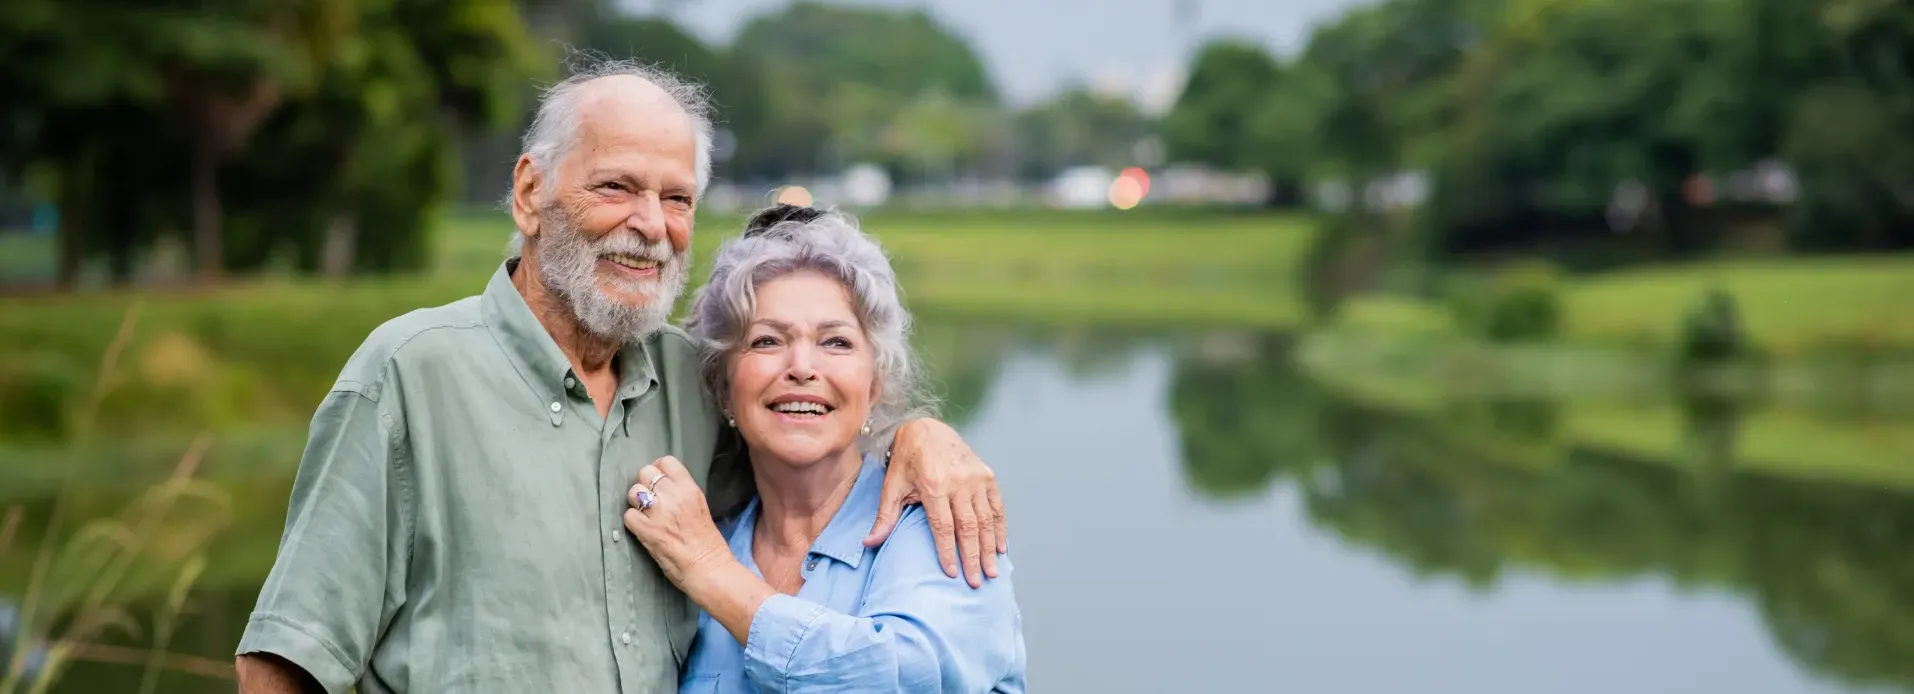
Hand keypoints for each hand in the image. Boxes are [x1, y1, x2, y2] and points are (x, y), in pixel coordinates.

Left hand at [622, 456, 733, 587]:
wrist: (708, 567)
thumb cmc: (707, 542)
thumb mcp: (700, 507)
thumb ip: (682, 493)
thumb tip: (663, 487)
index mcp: (689, 489)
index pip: (666, 462)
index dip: (658, 469)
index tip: (658, 481)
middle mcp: (673, 496)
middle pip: (645, 473)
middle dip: (645, 485)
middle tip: (650, 500)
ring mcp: (658, 512)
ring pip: (633, 492)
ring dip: (636, 503)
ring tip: (644, 514)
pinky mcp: (646, 530)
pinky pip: (628, 515)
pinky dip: (632, 522)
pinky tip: (641, 528)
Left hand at [863, 418, 1006, 587]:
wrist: (927, 428)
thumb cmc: (907, 459)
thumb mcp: (892, 486)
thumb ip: (885, 517)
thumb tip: (869, 543)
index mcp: (933, 485)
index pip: (943, 526)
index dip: (948, 551)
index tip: (952, 573)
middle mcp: (958, 482)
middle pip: (968, 527)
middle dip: (973, 557)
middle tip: (976, 581)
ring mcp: (975, 477)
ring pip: (985, 519)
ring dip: (989, 547)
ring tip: (991, 571)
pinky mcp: (986, 474)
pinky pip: (996, 505)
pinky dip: (1000, 527)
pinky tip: (1000, 547)